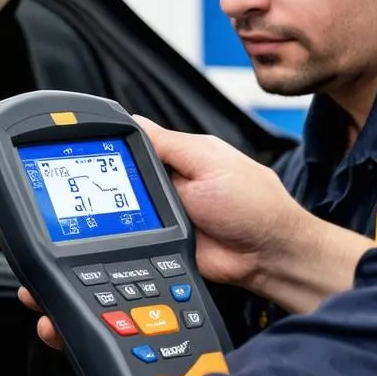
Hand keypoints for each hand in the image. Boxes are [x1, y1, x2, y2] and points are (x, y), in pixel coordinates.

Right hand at [0, 114, 302, 345]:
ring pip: (72, 253)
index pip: (86, 166)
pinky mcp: (139, 273)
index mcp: (150, 171)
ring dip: (34, 260)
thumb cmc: (252, 203)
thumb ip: (162, 144)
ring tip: (12, 261)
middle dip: (22, 218)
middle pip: (66, 212)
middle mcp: (134, 206)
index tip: (11, 173)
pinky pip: (96, 283)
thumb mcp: (206, 157)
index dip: (47, 170)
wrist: (270, 256)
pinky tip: (49, 302)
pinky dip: (69, 294)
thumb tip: (128, 120)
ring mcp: (133, 242)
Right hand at [131, 115, 303, 291]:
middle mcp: (177, 181)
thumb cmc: (252, 204)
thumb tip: (136, 121)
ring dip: (137, 210)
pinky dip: (140, 234)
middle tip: (148, 191)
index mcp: (187, 155)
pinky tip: (152, 232)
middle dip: (131, 182)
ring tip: (160, 215)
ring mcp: (171, 211)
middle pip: (133, 175)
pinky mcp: (168, 238)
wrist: (264, 254)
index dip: (126, 146)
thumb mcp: (207, 161)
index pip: (144, 143)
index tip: (112, 153)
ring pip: (134, 206)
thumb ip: (169, 144)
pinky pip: (141, 235)